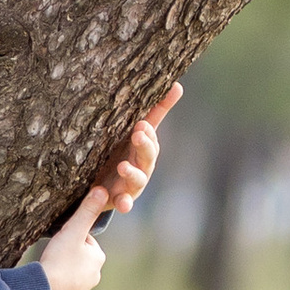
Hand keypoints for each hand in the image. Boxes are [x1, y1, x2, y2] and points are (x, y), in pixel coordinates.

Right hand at [40, 188, 112, 289]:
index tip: (59, 240)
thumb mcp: (73, 230)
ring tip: (48, 265)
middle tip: (52, 252)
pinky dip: (56, 280)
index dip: (70, 235)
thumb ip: (87, 211)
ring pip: (70, 270)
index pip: (85, 239)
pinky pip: (63, 284)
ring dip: (60, 266)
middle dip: (66, 252)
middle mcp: (95, 276)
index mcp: (98, 258)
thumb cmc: (59, 260)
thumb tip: (103, 190)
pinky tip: (46, 278)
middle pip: (78, 255)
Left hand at [95, 80, 181, 215]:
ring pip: (137, 179)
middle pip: (147, 155)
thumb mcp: (137, 133)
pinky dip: (124, 204)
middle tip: (137, 134)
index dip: (148, 132)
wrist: (112, 184)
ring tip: (122, 166)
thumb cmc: (127, 152)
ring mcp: (133, 184)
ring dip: (132, 173)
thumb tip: (178, 84)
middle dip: (144, 145)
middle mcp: (143, 165)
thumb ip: (156, 111)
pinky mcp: (122, 199)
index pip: (150, 137)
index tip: (141, 124)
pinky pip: (125, 203)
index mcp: (145, 147)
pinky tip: (121, 204)